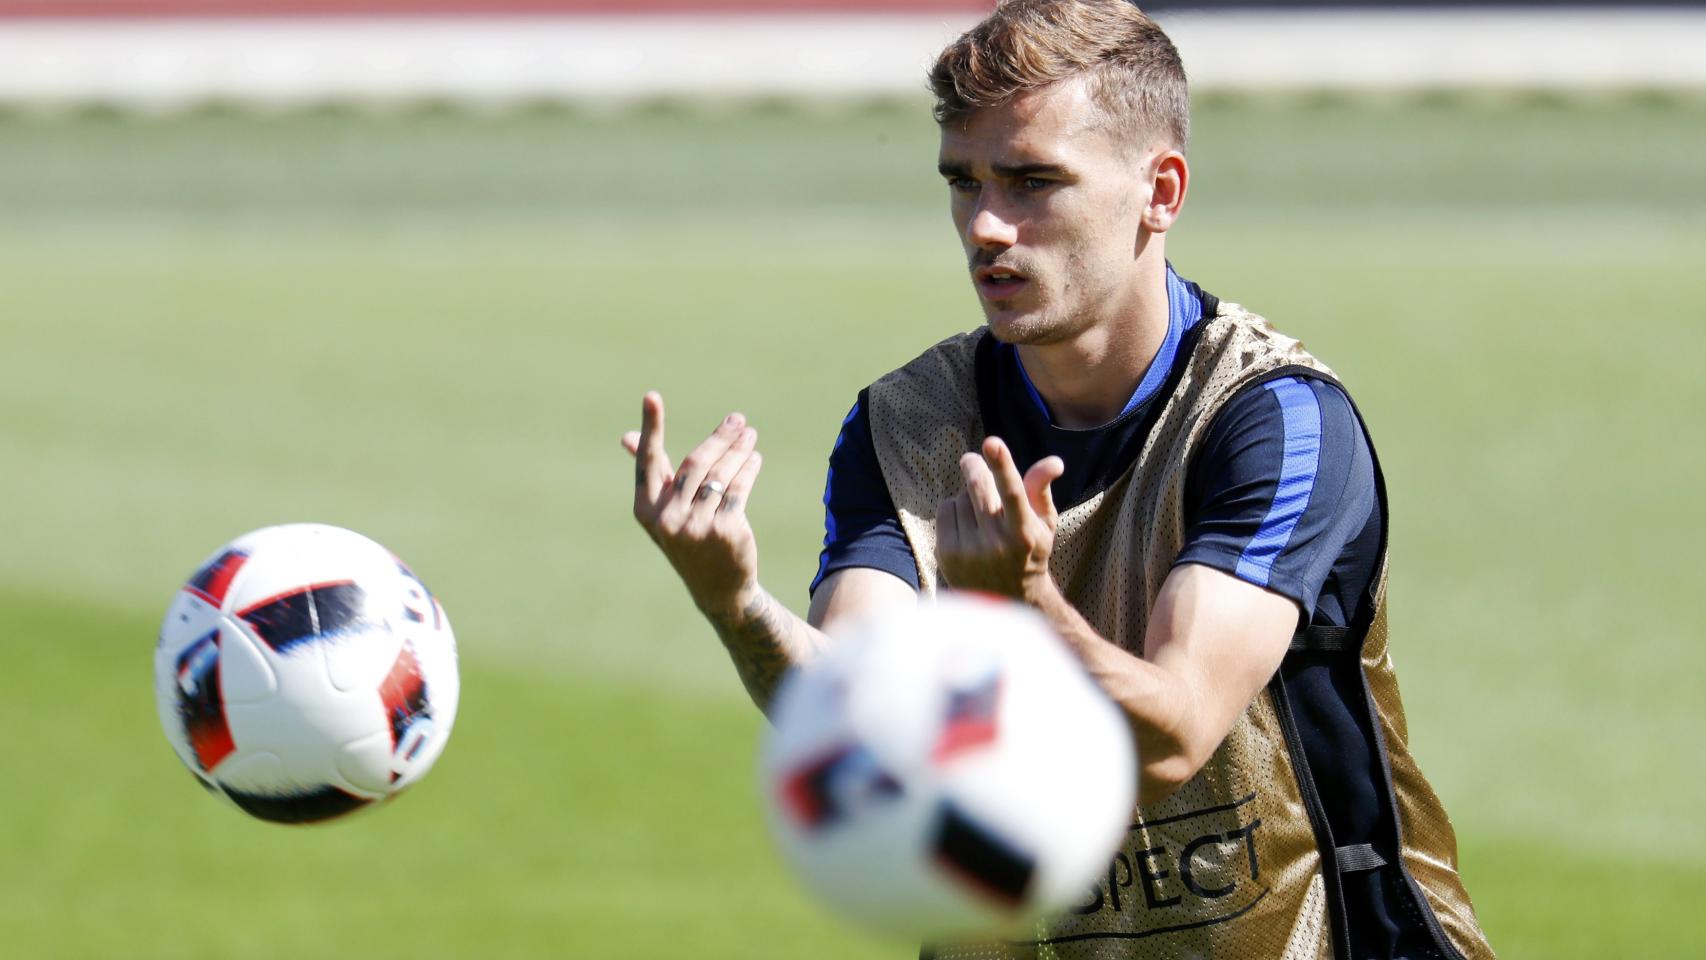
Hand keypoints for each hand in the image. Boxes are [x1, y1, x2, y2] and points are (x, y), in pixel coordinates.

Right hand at [623, 392, 764, 618]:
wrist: (717, 588)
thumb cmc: (687, 538)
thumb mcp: (664, 509)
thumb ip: (653, 472)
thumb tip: (626, 436)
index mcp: (646, 509)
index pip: (648, 461)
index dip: (651, 428)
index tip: (651, 396)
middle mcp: (667, 518)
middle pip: (694, 463)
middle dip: (719, 438)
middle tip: (737, 419)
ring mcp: (696, 526)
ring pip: (720, 475)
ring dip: (738, 450)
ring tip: (749, 435)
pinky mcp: (724, 531)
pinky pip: (737, 489)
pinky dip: (747, 470)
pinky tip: (754, 459)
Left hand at [935, 436, 1064, 602]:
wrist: (1006, 600)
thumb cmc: (1029, 552)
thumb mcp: (1044, 524)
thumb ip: (1042, 489)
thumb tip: (1054, 461)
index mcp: (1024, 534)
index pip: (1013, 493)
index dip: (1003, 465)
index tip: (992, 442)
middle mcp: (996, 544)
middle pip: (978, 488)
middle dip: (973, 466)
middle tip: (972, 459)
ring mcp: (969, 552)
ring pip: (960, 497)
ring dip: (967, 495)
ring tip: (980, 512)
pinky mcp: (947, 555)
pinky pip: (944, 510)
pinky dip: (954, 508)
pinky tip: (966, 524)